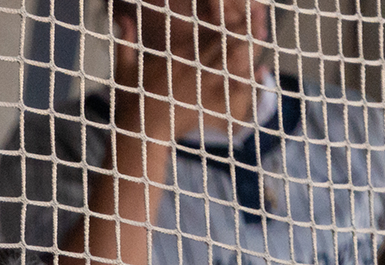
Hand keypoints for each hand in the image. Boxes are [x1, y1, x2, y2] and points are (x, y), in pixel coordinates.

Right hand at [110, 1, 263, 141]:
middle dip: (241, 27)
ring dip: (248, 47)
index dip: (222, 18)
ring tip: (261, 36)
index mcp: (175, 55)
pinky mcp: (209, 102)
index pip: (204, 30)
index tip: (234, 10)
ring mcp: (202, 84)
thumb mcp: (124, 68)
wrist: (140, 133)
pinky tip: (258, 70)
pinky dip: (248, 78)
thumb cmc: (131, 102)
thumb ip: (126, 41)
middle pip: (224, 40)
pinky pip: (234, 88)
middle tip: (256, 18)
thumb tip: (123, 17)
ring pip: (233, 59)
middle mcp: (192, 66)